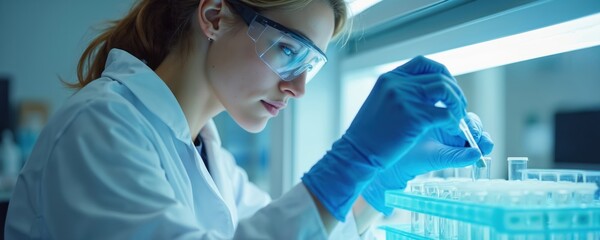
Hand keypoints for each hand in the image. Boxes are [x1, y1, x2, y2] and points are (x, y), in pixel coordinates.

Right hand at [302, 56, 468, 220]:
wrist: (356, 153)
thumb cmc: (368, 136)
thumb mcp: (380, 104)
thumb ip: (400, 94)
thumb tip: (425, 92)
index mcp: (389, 78)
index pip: (423, 63)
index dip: (441, 72)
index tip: (448, 87)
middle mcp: (397, 84)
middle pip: (439, 76)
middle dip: (455, 91)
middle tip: (459, 108)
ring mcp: (405, 98)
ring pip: (446, 92)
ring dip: (457, 104)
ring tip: (458, 119)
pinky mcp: (414, 117)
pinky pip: (446, 115)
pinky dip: (454, 122)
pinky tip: (452, 130)